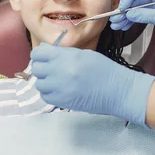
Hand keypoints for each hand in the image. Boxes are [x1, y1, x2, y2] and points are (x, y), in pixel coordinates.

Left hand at [30, 44, 154, 126]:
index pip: (39, 53)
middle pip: (36, 68)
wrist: (117, 90)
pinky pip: (46, 96)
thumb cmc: (105, 70)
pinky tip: (60, 90)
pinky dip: (50, 93)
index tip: (43, 56)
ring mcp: (60, 88)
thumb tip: (46, 51)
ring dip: (46, 81)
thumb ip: (64, 53)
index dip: (40, 54)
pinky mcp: (62, 102)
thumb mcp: (84, 54)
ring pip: (39, 84)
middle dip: (42, 67)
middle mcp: (61, 72)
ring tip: (57, 80)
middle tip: (51, 68)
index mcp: (67, 57)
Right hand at [110, 0, 154, 47]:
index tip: (121, 8)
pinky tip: (124, 26)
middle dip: (124, 8)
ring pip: (136, 8)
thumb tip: (129, 13)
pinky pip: (140, 15)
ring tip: (117, 25)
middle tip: (115, 18)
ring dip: (126, 16)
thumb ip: (146, 14)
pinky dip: (132, 20)